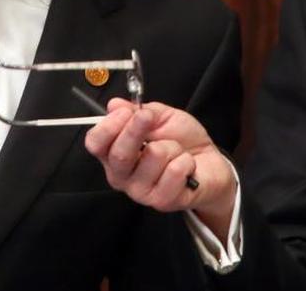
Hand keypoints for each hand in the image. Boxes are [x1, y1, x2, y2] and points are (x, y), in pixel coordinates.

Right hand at [85, 98, 236, 238]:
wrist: (210, 163)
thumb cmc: (182, 140)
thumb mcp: (161, 117)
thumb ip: (139, 110)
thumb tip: (115, 104)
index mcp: (115, 152)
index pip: (95, 143)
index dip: (109, 126)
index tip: (127, 112)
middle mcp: (122, 174)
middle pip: (119, 154)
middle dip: (137, 130)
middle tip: (150, 118)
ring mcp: (140, 191)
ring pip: (154, 156)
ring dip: (171, 146)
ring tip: (176, 152)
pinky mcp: (161, 201)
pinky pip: (174, 170)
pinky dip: (185, 161)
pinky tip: (185, 166)